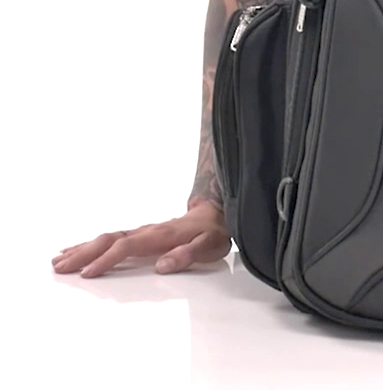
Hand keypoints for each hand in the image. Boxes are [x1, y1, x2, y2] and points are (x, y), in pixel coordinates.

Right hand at [51, 201, 231, 277]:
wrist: (216, 214)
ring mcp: (142, 232)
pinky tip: (79, 250)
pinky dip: (92, 244)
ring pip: (107, 238)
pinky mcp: (140, 235)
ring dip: (83, 248)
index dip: (106, 260)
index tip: (87, 274)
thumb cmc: (213, 233)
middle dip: (83, 253)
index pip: (127, 247)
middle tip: (59, 267)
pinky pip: (112, 238)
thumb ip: (188, 254)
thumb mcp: (209, 246)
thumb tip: (163, 265)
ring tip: (59, 260)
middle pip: (109, 240)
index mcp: (160, 236)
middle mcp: (147, 231)